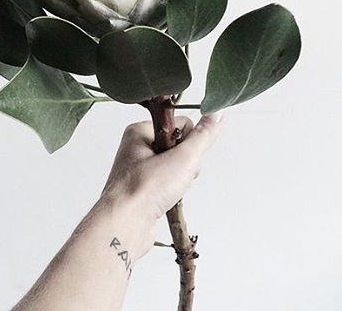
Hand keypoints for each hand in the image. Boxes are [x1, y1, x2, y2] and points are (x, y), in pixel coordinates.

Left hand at [98, 114, 222, 257]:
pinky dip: (172, 193)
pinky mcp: (141, 191)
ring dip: (180, 180)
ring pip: (173, 167)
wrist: (125, 226)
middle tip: (175, 176)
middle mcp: (135, 149)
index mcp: (140, 132)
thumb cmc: (145, 189)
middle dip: (185, 164)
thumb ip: (203, 135)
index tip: (182, 157)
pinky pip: (166, 185)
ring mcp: (137, 171)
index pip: (179, 123)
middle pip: (178, 146)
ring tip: (169, 191)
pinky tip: (166, 201)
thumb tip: (216, 114)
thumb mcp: (183, 157)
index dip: (189, 142)